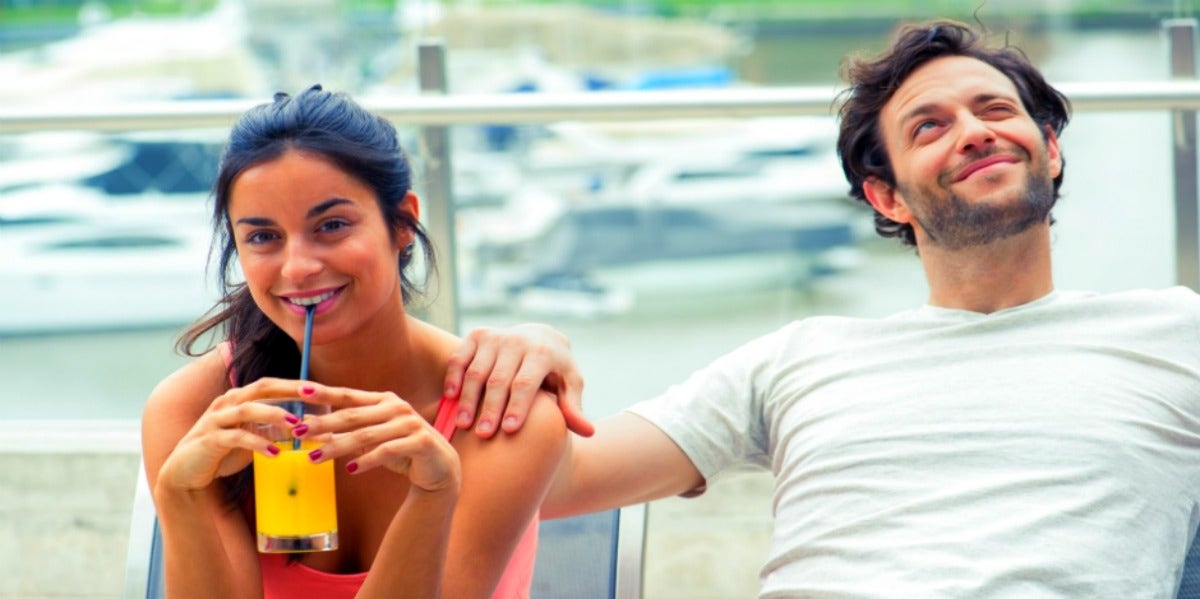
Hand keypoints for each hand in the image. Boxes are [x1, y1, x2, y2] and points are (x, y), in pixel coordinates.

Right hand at [156, 378, 305, 491]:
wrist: (186, 471)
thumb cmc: (225, 451)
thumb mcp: (256, 437)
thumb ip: (280, 431)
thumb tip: (318, 433)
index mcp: (240, 398)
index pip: (272, 384)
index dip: (296, 384)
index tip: (323, 389)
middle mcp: (228, 402)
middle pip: (262, 387)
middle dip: (290, 390)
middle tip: (315, 395)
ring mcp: (217, 419)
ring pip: (248, 409)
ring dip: (274, 414)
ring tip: (295, 425)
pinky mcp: (209, 439)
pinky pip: (236, 437)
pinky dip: (257, 443)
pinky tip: (275, 453)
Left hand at [293, 383, 460, 492]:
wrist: (440, 468)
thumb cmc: (402, 451)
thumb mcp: (373, 440)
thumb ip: (347, 433)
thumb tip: (312, 430)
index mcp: (384, 401)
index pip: (349, 395)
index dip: (325, 393)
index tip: (301, 390)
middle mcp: (397, 407)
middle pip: (353, 415)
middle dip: (323, 424)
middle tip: (298, 432)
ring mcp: (410, 423)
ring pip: (366, 435)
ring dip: (338, 447)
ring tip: (314, 457)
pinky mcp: (420, 442)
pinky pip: (388, 451)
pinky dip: (367, 460)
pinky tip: (350, 469)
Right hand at [443, 323, 592, 438]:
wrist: (540, 335)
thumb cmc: (556, 369)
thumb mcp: (570, 383)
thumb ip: (573, 407)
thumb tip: (589, 432)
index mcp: (543, 352)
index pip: (527, 382)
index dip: (518, 406)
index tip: (509, 430)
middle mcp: (517, 341)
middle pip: (499, 379)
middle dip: (490, 408)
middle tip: (483, 434)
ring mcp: (495, 337)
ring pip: (477, 370)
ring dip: (469, 398)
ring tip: (463, 424)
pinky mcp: (477, 335)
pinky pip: (460, 357)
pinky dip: (453, 377)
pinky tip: (450, 399)